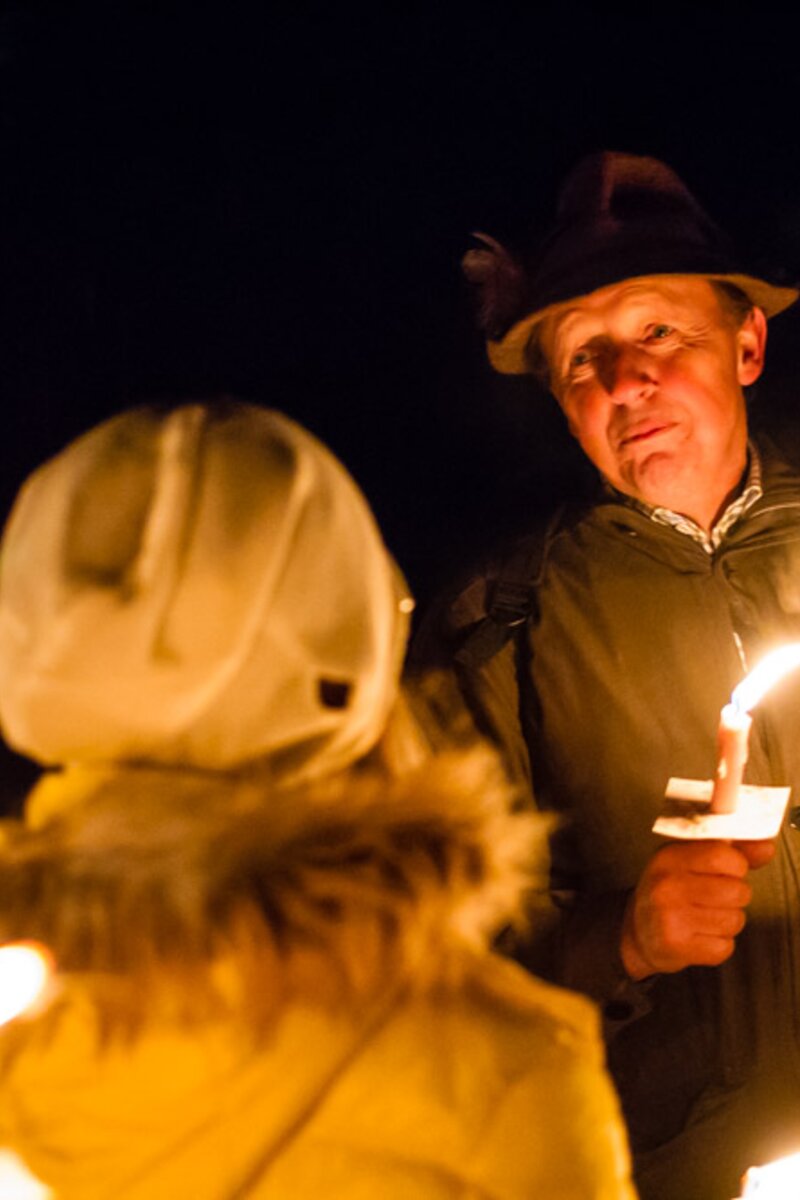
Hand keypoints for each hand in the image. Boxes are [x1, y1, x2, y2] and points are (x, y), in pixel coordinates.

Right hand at [620, 838, 775, 979]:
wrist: (637, 931)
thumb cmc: (671, 890)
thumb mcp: (691, 860)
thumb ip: (732, 851)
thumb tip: (767, 847)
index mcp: (670, 856)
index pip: (723, 855)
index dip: (736, 866)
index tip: (726, 871)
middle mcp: (667, 884)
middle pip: (737, 891)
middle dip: (735, 897)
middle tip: (714, 898)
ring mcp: (669, 917)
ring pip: (734, 920)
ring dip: (728, 922)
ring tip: (706, 917)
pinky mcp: (676, 946)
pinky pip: (724, 947)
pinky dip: (718, 945)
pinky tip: (700, 936)